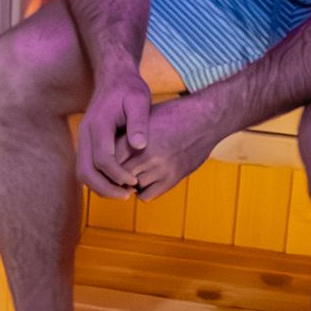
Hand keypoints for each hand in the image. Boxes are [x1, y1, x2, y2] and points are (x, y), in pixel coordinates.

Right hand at [76, 67, 153, 196]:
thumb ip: (139, 122)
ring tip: (124, 193)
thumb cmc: (129, 88)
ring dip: (101, 187)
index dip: (117, 174)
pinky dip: (99, 180)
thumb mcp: (139, 99)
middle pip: (85, 171)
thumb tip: (140, 146)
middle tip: (128, 195)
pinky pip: (86, 168)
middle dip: (105, 188)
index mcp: (98, 124)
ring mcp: (83, 139)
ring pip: (82, 173)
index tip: (135, 181)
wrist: (113, 77)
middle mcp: (85, 134)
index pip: (102, 158)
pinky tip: (119, 183)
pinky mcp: (86, 144)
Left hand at [111, 90, 225, 199]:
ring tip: (131, 174)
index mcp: (137, 138)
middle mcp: (147, 155)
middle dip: (115, 175)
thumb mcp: (144, 118)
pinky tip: (145, 180)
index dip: (106, 163)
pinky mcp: (173, 178)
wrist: (206, 119)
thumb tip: (105, 151)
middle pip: (118, 175)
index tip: (106, 163)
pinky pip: (147, 195)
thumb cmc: (172, 115)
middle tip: (114, 172)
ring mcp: (161, 168)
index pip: (110, 160)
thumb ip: (126, 135)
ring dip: (129, 183)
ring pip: (131, 186)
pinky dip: (142, 191)